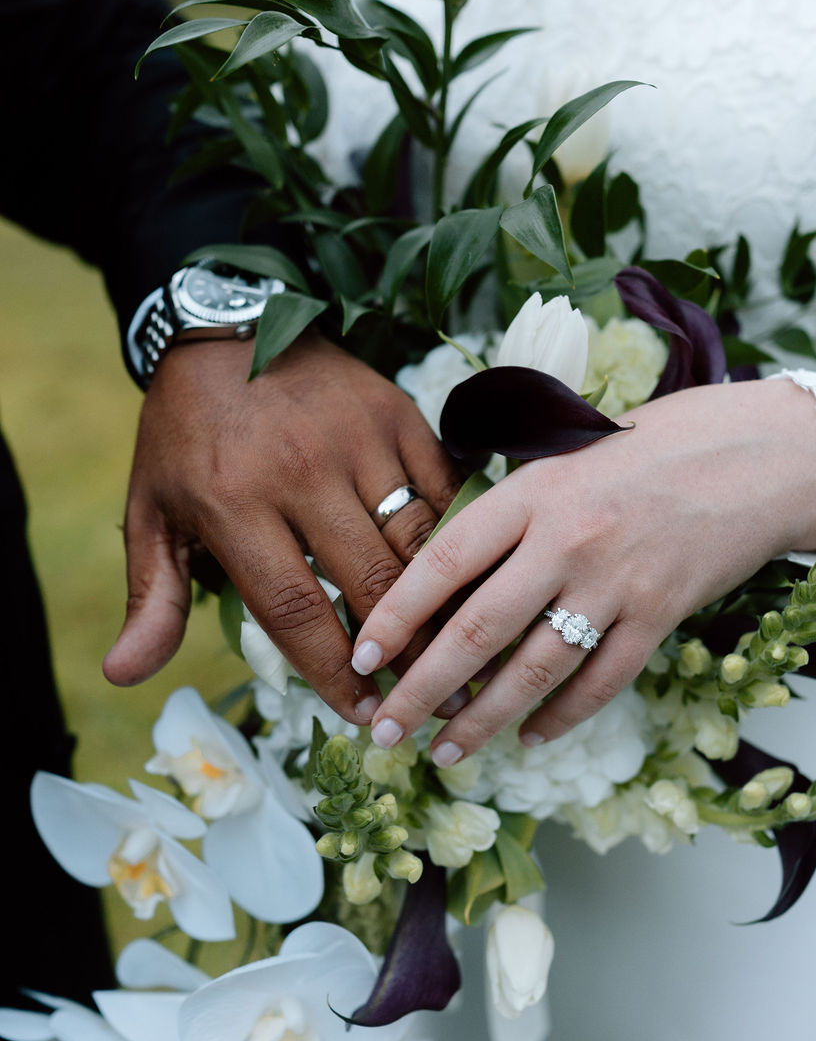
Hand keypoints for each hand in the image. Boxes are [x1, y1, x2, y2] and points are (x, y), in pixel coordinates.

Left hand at [103, 330, 462, 721]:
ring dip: (440, 602)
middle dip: (403, 651)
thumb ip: (152, 597)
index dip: (333, 673)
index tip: (363, 715)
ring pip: (417, 542)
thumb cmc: (187, 436)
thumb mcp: (153, 512)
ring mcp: (357, 440)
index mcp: (234, 504)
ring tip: (455, 650)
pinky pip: (441, 490)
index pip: (294, 610)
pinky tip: (465, 576)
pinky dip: (456, 537)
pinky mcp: (397, 414)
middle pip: (370, 584)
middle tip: (425, 696)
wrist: (229, 325)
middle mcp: (300, 472)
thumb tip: (125, 675)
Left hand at [349, 377, 815, 760]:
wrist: (761, 455)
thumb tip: (447, 571)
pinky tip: (530, 739)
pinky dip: (561, 717)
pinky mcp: (661, 614)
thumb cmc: (657, 447)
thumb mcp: (568, 457)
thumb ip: (512, 509)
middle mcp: (568, 538)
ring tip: (446, 754)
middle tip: (384, 729)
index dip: (396, 615)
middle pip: (477, 629)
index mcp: (534, 491)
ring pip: (535, 669)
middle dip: (422, 690)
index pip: (444, 561)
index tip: (361, 656)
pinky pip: (600, 681)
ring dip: (484, 720)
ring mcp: (617, 581)